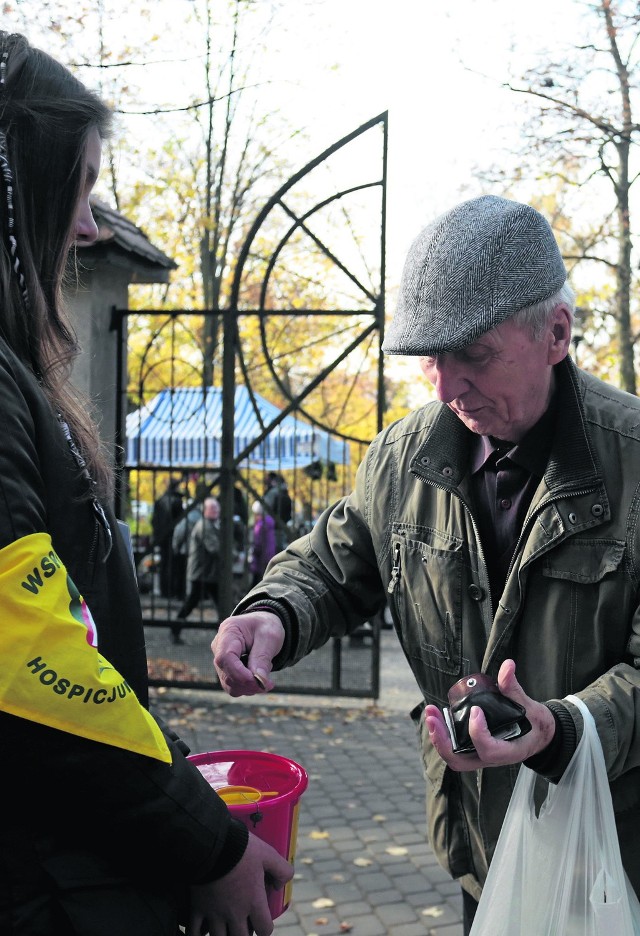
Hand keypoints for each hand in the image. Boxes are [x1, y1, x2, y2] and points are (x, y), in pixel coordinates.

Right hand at [187, 832, 292, 935]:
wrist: (212, 843)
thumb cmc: (241, 848)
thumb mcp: (268, 854)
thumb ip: (282, 870)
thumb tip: (281, 885)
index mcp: (253, 902)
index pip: (264, 930)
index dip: (265, 929)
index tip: (262, 923)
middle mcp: (234, 913)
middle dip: (244, 935)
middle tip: (243, 927)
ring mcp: (214, 912)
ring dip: (223, 935)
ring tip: (224, 929)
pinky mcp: (197, 907)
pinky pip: (194, 931)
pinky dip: (197, 934)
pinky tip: (202, 931)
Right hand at [212, 611, 284, 696]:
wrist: (263, 626)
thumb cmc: (266, 627)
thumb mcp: (270, 636)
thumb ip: (262, 657)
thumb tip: (259, 681)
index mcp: (228, 631)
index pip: (225, 657)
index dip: (239, 674)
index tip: (257, 682)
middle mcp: (218, 646)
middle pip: (226, 674)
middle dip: (248, 683)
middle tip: (269, 683)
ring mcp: (220, 660)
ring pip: (229, 684)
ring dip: (249, 687)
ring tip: (264, 671)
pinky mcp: (225, 670)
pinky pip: (233, 686)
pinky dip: (248, 687)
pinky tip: (257, 674)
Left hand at [425, 659, 555, 771]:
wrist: (540, 737)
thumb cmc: (536, 724)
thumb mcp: (530, 707)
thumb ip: (515, 688)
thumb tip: (508, 665)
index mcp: (509, 751)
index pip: (488, 748)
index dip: (478, 731)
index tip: (475, 710)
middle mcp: (492, 759)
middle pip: (460, 760)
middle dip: (443, 740)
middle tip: (433, 717)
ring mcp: (482, 757)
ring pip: (454, 758)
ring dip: (439, 738)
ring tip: (431, 714)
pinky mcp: (475, 751)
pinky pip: (455, 750)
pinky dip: (443, 736)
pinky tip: (438, 717)